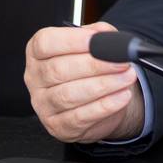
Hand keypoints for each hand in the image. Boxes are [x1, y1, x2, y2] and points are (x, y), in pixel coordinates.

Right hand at [24, 21, 144, 142]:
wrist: (99, 100)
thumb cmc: (91, 68)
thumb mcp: (95, 45)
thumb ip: (100, 35)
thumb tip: (107, 37)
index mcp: (38, 53)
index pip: (45, 43)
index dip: (72, 40)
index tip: (97, 40)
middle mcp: (35, 78)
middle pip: (58, 70)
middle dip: (95, 65)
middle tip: (122, 62)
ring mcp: (43, 105)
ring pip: (69, 95)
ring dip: (104, 85)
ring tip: (127, 77)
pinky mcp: (58, 126)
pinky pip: (80, 117)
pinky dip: (105, 106)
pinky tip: (122, 96)